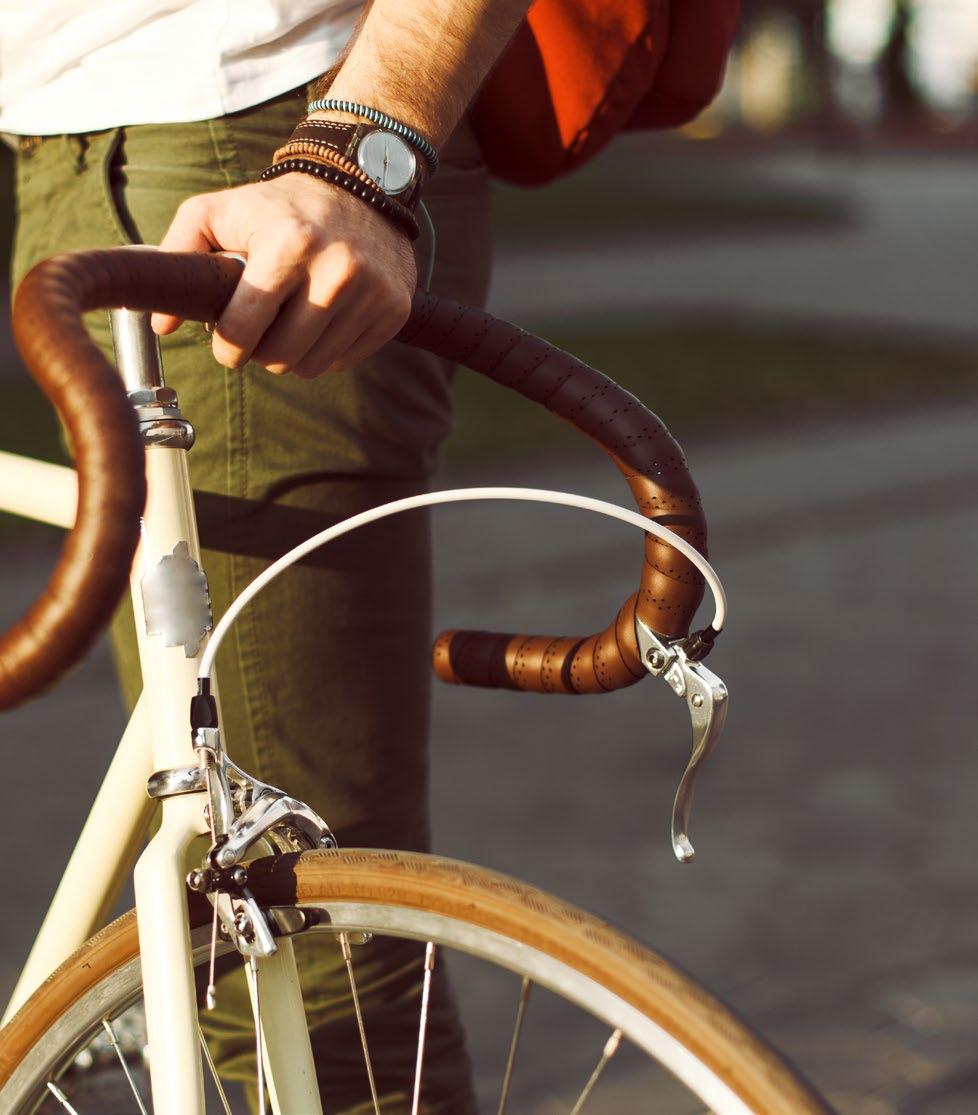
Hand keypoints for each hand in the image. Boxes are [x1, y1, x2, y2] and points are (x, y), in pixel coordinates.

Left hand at [151, 173, 416, 377]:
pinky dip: (325, 350)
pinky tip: (321, 318)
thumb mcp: (219, 210)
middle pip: (278, 359)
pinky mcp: (393, 309)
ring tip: (289, 321)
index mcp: (287, 244)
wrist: (361, 183)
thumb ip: (179, 255)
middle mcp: (335, 270)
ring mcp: (370, 292)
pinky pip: (343, 361)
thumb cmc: (280, 205)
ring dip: (292, 354)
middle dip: (260, 352)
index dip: (226, 347)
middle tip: (259, 329)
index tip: (226, 341)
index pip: (243, 332)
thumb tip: (162, 323)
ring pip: (310, 367)